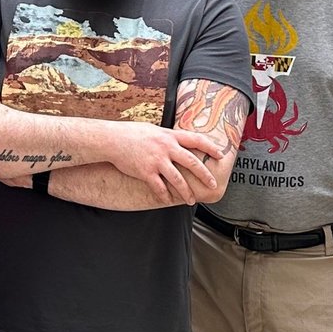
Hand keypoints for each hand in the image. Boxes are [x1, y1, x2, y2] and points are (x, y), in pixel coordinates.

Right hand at [105, 125, 225, 203]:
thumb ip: (167, 137)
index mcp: (169, 136)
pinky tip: (168, 201)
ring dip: (187, 192)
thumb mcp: (153, 130)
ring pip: (178, 179)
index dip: (211, 147)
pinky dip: (165, 196)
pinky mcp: (146, 172)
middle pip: (192, 162)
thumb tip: (177, 140)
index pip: (196, 140)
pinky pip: (159, 187)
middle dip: (205, 175)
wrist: (111, 139)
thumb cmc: (131, 133)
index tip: (221, 155)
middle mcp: (166, 147)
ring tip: (192, 201)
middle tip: (213, 184)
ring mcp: (156, 160)